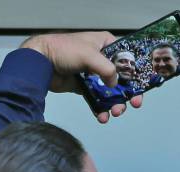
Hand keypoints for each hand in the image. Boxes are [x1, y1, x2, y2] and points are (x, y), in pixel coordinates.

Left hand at [21, 32, 142, 123]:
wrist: (40, 63)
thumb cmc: (64, 51)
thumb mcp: (90, 55)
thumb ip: (106, 69)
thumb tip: (114, 84)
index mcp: (106, 45)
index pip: (127, 60)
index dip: (135, 75)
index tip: (140, 90)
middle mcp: (101, 59)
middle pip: (121, 79)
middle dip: (127, 94)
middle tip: (132, 105)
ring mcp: (92, 74)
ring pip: (110, 92)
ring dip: (114, 104)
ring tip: (114, 113)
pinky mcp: (83, 86)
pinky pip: (96, 99)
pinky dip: (100, 108)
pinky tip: (102, 117)